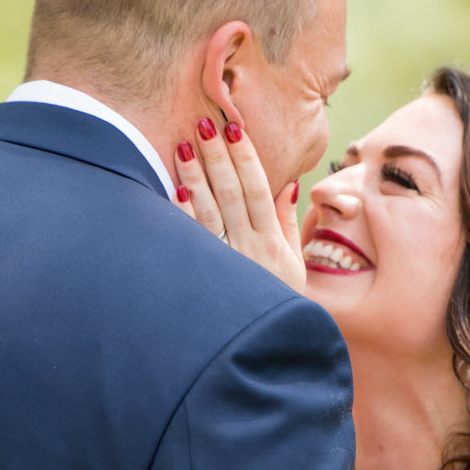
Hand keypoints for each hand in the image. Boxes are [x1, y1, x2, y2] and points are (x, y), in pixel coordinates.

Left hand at [174, 112, 306, 294]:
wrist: (264, 346)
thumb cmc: (279, 301)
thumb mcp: (293, 263)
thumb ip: (287, 223)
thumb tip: (288, 183)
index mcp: (271, 241)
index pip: (259, 190)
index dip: (246, 158)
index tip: (235, 130)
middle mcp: (249, 248)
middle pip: (232, 194)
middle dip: (218, 156)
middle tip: (205, 123)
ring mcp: (225, 262)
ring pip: (209, 212)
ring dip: (196, 176)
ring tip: (184, 145)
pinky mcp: (205, 276)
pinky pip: (192, 241)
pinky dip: (185, 215)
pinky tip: (176, 190)